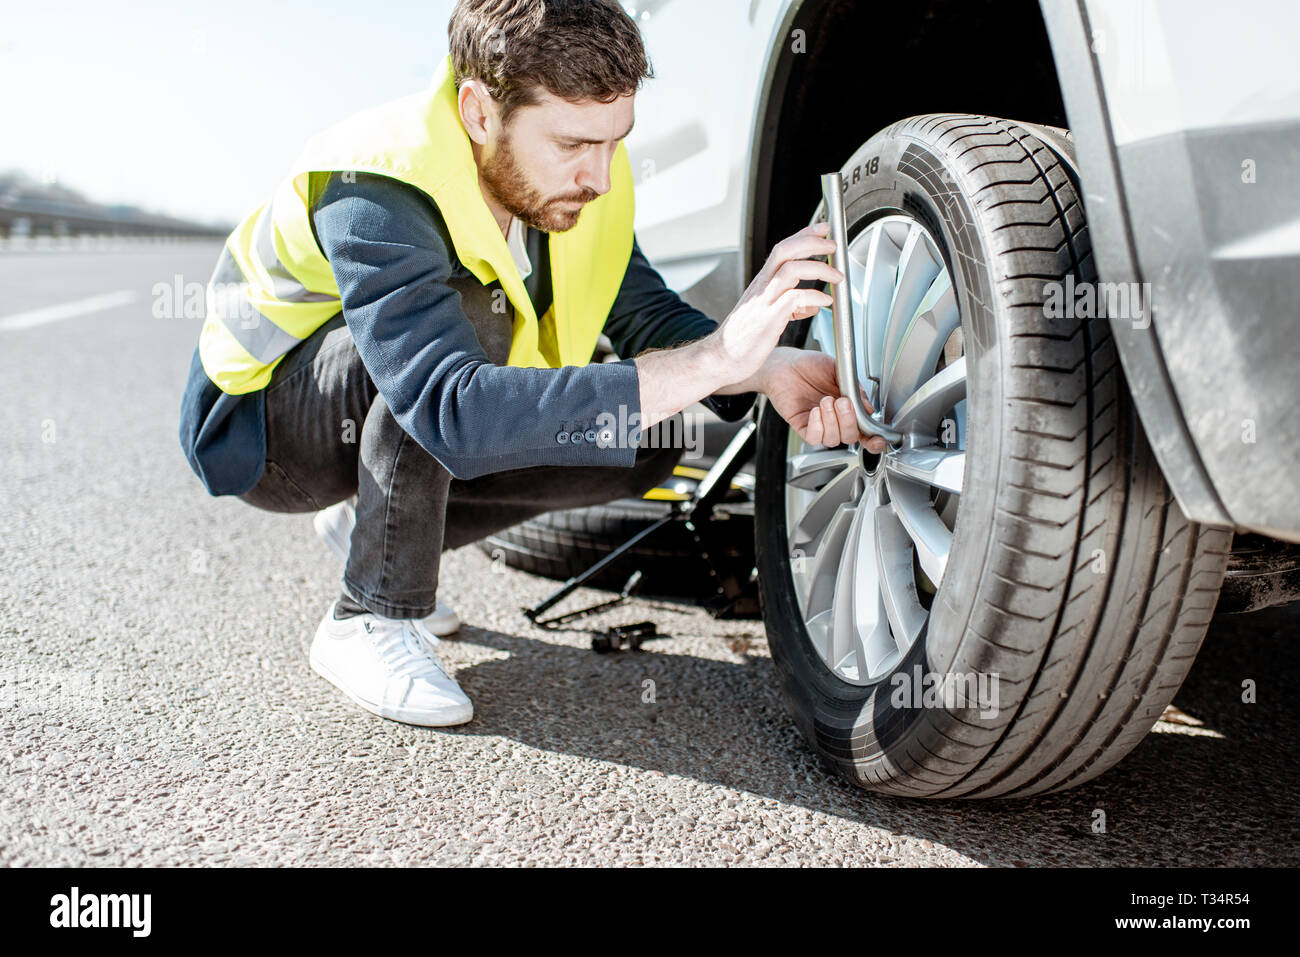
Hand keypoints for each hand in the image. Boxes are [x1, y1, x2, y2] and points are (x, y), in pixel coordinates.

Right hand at [705, 223, 840, 385]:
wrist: (720, 358)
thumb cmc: (742, 339)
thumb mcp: (768, 315)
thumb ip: (791, 306)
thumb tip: (813, 305)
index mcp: (762, 284)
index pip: (783, 249)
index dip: (804, 235)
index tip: (823, 229)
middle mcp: (762, 287)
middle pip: (785, 250)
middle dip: (812, 243)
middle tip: (832, 247)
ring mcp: (764, 302)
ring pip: (791, 269)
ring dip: (819, 269)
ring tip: (837, 277)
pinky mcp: (768, 320)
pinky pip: (794, 299)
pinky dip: (814, 297)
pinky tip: (825, 303)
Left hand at [757, 347, 888, 452]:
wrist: (786, 364)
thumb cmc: (811, 365)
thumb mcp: (838, 372)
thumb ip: (855, 390)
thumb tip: (869, 408)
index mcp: (849, 407)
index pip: (865, 431)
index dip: (873, 440)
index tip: (877, 438)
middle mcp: (835, 419)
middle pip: (851, 437)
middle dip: (849, 421)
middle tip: (842, 401)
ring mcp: (819, 424)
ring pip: (833, 440)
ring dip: (831, 421)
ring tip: (825, 401)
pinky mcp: (803, 427)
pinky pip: (814, 438)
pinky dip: (817, 426)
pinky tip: (814, 411)